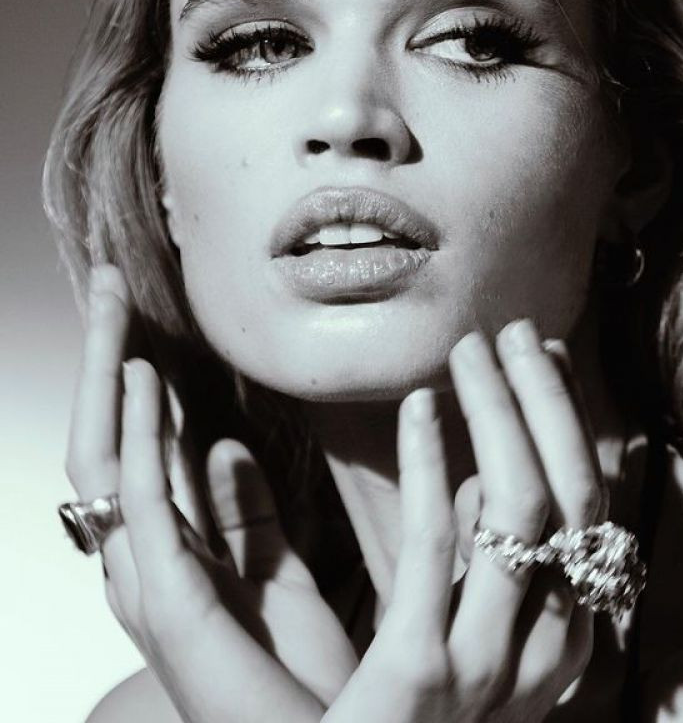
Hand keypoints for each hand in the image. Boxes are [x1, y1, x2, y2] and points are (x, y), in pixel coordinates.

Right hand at [65, 265, 357, 722]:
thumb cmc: (300, 679)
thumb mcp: (276, 577)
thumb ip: (246, 515)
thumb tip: (220, 445)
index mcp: (171, 553)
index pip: (137, 449)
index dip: (131, 380)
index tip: (139, 316)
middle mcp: (143, 562)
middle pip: (106, 440)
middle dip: (102, 359)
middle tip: (107, 284)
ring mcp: (145, 583)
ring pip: (103, 458)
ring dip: (103, 374)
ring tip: (110, 303)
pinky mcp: (167, 604)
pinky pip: (140, 502)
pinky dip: (134, 434)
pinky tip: (136, 376)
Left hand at [322, 321, 605, 722]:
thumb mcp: (460, 641)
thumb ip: (474, 566)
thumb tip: (474, 473)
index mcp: (556, 646)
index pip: (588, 510)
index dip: (571, 423)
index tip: (543, 357)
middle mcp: (543, 658)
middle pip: (572, 496)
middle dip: (547, 400)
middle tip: (512, 333)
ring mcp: (485, 671)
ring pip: (520, 505)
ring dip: (498, 410)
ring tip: (465, 351)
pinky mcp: (417, 678)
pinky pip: (438, 545)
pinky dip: (430, 461)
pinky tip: (417, 405)